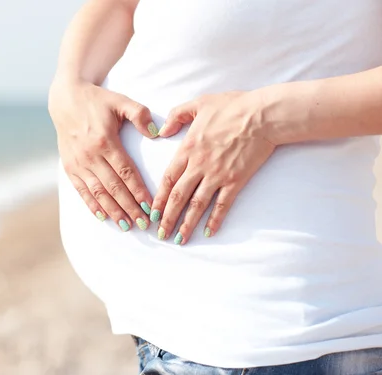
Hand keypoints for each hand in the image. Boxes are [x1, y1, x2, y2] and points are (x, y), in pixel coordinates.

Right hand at [48, 79, 157, 230]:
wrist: (66, 100)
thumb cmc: (98, 101)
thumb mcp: (120, 101)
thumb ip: (139, 114)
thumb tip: (155, 132)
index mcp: (105, 141)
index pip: (126, 172)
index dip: (138, 192)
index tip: (150, 207)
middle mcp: (91, 156)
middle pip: (114, 187)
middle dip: (130, 208)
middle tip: (144, 224)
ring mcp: (78, 163)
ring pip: (98, 193)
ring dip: (113, 211)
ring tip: (127, 226)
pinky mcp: (70, 167)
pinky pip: (82, 190)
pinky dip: (92, 205)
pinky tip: (103, 217)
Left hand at [151, 91, 275, 242]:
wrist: (263, 114)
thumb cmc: (233, 106)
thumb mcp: (199, 103)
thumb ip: (177, 116)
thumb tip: (161, 132)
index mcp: (188, 148)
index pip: (167, 179)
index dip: (158, 198)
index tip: (151, 213)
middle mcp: (199, 165)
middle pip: (178, 196)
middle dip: (167, 217)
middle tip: (160, 234)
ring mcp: (217, 175)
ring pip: (197, 205)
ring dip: (186, 224)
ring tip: (179, 239)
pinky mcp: (236, 180)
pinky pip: (222, 204)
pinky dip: (215, 220)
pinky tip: (208, 232)